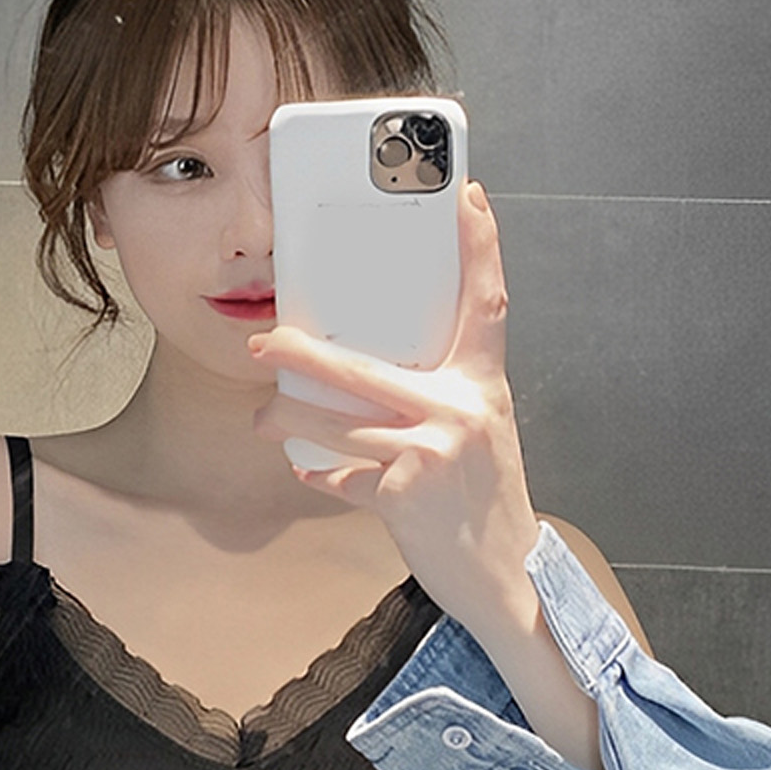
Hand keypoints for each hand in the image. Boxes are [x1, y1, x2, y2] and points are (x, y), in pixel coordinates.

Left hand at [250, 180, 541, 647]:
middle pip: (364, 367)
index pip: (486, 301)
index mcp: (483, 385)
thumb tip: (368, 373)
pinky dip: (321, 475)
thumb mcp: (479, 434)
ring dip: (290, 420)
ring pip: (339, 424)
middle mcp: (461, 409)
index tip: (466, 195)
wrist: (507, 575)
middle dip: (301, 355)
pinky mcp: (406, 492)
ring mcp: (433, 450)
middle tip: (263, 343)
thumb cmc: (484, 501)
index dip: (480, 245)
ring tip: (264, 417)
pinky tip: (308, 471)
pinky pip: (343, 475)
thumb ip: (440, 396)